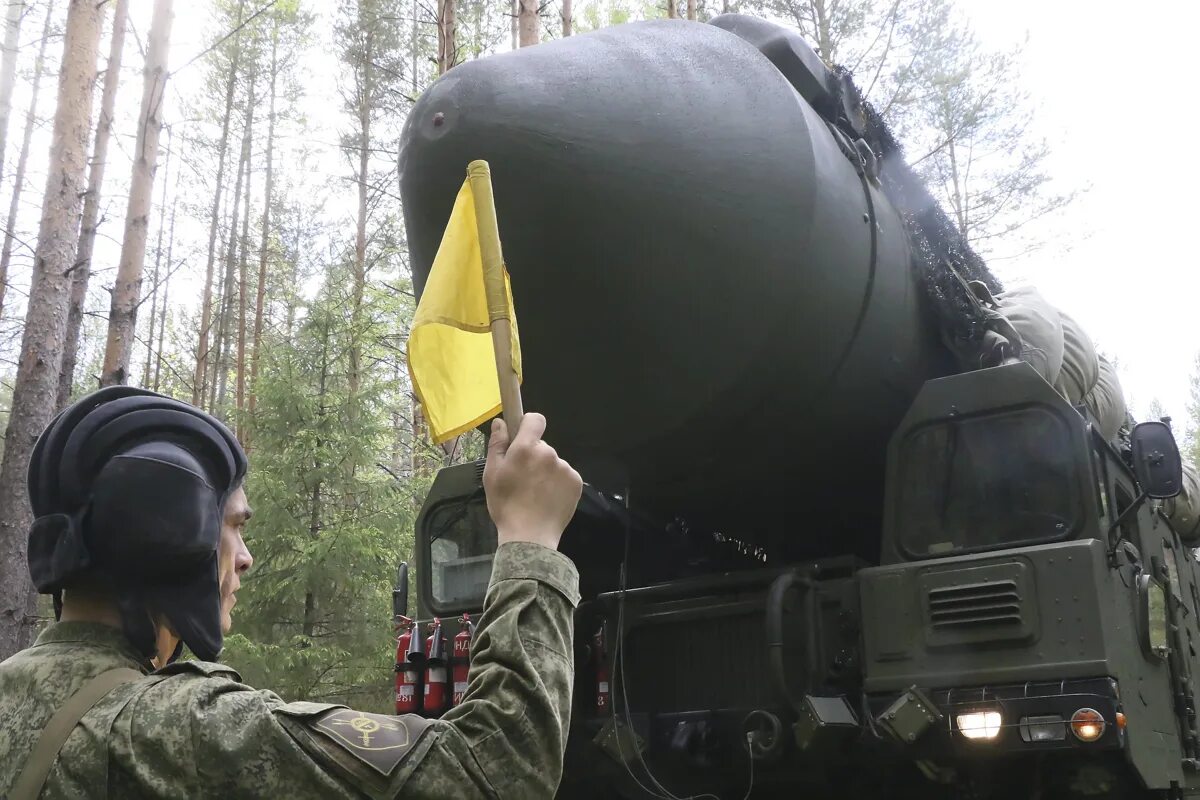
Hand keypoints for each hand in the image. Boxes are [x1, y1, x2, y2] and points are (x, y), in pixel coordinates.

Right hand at [483, 413, 582, 550]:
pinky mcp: (576, 482)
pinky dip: (558, 484)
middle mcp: (548, 453)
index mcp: (526, 448)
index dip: (528, 425)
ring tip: (535, 494)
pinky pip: (565, 475)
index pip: (535, 419)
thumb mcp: (491, 474)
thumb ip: (497, 444)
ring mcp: (565, 468)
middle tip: (523, 479)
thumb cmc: (505, 504)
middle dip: (534, 457)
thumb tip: (500, 422)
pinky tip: (548, 499)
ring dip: (546, 472)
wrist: (530, 536)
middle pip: (542, 446)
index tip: (522, 436)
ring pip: (553, 462)